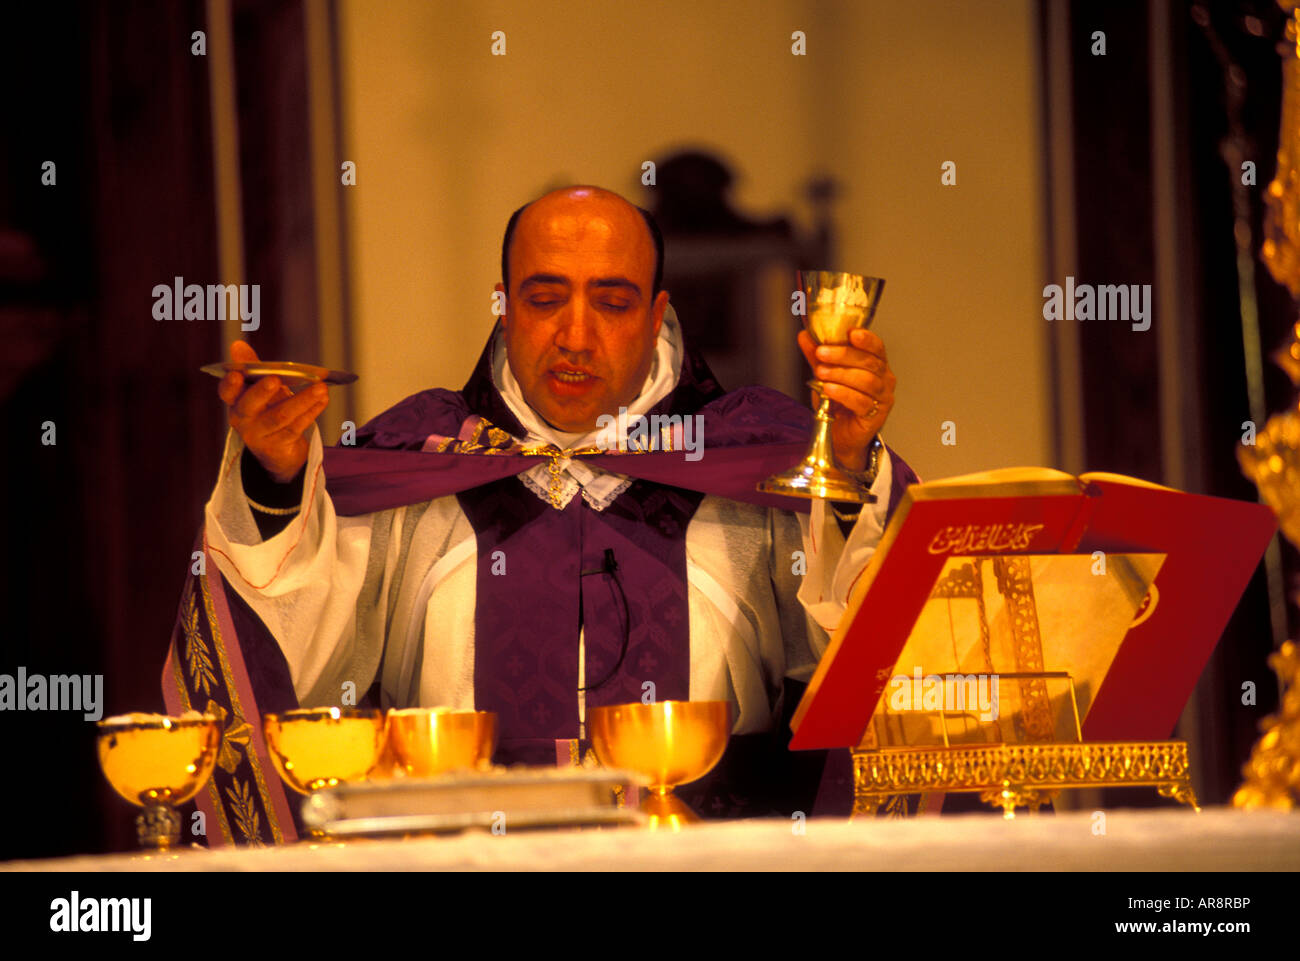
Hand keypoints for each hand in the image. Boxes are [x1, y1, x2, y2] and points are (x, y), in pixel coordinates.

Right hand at [218, 341, 328, 482]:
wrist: (277, 449)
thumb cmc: (267, 409)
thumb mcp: (259, 388)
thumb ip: (252, 367)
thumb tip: (238, 344)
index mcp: (234, 401)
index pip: (226, 392)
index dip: (230, 384)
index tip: (236, 374)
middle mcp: (242, 420)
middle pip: (250, 405)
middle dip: (262, 391)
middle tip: (275, 378)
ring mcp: (259, 435)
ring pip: (280, 417)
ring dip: (302, 400)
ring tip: (320, 387)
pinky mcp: (278, 446)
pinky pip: (297, 427)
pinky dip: (312, 411)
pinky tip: (323, 399)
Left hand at [797, 327, 895, 471]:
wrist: (839, 433)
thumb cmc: (837, 403)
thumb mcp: (825, 375)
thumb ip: (817, 356)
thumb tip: (805, 336)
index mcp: (876, 364)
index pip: (876, 347)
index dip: (866, 338)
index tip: (850, 333)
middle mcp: (883, 379)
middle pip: (869, 362)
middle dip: (843, 355)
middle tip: (822, 352)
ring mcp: (882, 398)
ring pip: (866, 380)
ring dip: (841, 374)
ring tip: (821, 372)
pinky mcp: (876, 415)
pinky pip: (862, 401)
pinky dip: (843, 393)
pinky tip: (829, 389)